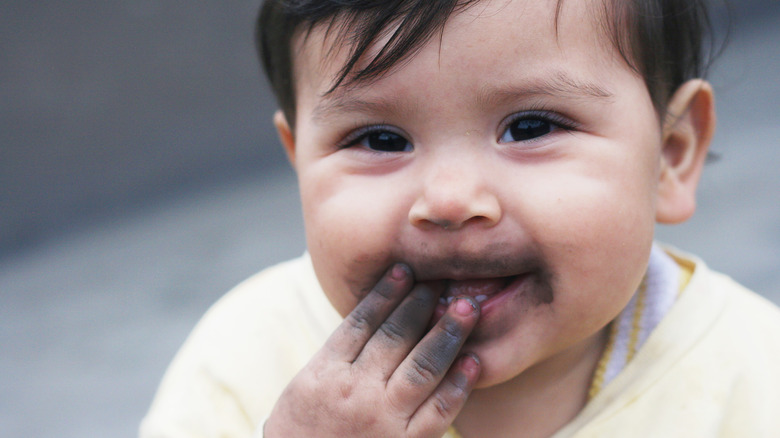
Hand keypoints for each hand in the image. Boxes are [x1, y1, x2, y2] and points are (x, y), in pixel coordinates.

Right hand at [264, 263, 480, 437]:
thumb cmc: (303, 430)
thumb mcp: (307, 385)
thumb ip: (339, 354)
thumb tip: (378, 316)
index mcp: (326, 373)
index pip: (361, 322)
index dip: (386, 293)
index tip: (405, 269)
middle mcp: (355, 392)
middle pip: (396, 337)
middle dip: (422, 304)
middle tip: (443, 279)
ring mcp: (382, 420)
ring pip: (422, 368)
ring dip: (447, 334)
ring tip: (467, 308)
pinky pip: (438, 411)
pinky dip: (458, 385)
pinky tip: (472, 361)